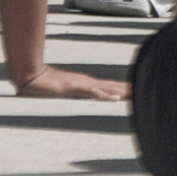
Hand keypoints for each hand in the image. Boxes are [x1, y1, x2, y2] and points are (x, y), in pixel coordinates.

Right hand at [13, 64, 129, 100]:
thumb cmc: (45, 84)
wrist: (32, 76)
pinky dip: (104, 95)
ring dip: (121, 92)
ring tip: (135, 93)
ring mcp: (82, 85)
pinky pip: (92, 93)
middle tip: (144, 90)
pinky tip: (114, 99)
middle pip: (112, 86)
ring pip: (106, 89)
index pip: (108, 87)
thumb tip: (74, 94)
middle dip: (127, 89)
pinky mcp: (75, 87)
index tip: (136, 90)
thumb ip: (69, 92)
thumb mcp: (61, 90)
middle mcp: (87, 83)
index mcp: (85, 84)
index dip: (122, 89)